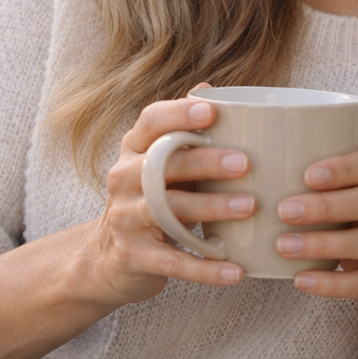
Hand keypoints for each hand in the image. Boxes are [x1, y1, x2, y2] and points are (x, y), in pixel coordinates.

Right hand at [88, 96, 253, 306]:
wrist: (108, 259)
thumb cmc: (150, 201)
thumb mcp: (161, 165)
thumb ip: (183, 132)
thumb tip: (209, 87)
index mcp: (134, 149)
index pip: (150, 121)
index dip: (178, 115)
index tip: (211, 113)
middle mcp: (123, 178)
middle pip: (164, 164)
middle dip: (204, 162)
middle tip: (245, 164)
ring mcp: (124, 218)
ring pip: (168, 209)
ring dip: (211, 208)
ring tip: (249, 208)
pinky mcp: (132, 256)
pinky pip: (172, 262)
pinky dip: (205, 268)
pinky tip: (235, 271)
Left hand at [272, 149, 357, 358]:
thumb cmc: (356, 214)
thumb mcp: (351, 188)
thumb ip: (322, 174)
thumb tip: (253, 159)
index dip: (345, 169)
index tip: (306, 175)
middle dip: (327, 206)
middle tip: (283, 210)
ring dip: (323, 244)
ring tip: (282, 246)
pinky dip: (331, 283)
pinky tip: (301, 280)